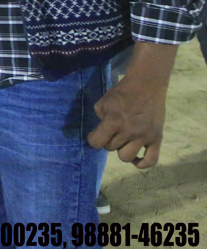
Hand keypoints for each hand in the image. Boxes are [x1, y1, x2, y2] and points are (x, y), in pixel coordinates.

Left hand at [88, 42, 175, 168]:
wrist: (146, 85)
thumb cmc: (122, 92)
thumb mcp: (103, 102)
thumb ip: (100, 118)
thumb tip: (101, 132)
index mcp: (113, 122)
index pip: (96, 143)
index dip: (93, 139)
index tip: (96, 135)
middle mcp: (129, 132)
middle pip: (110, 148)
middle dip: (109, 140)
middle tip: (114, 131)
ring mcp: (144, 137)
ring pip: (126, 157)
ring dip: (122, 150)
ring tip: (124, 141)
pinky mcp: (157, 139)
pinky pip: (150, 161)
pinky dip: (142, 163)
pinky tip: (136, 158)